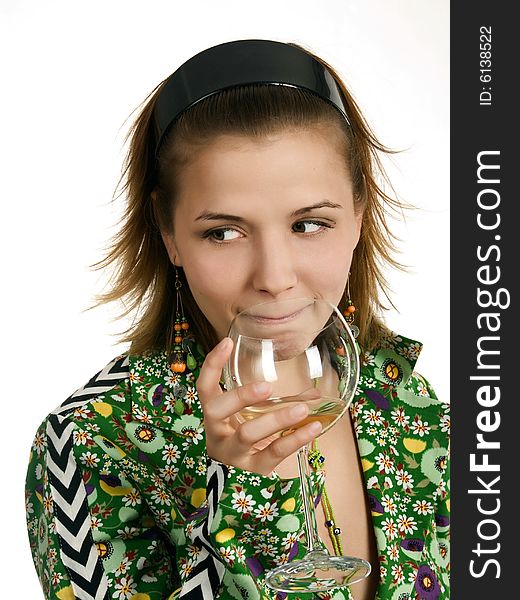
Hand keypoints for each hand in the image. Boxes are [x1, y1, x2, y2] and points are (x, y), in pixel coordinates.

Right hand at [196, 337, 321, 475]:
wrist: (237, 490)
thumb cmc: (247, 445)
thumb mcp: (253, 421)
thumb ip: (280, 405)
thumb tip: (315, 393)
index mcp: (215, 416)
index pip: (204, 386)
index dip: (213, 364)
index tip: (227, 342)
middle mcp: (218, 433)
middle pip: (217, 411)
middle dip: (240, 396)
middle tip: (266, 386)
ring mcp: (233, 454)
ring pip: (247, 434)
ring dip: (276, 419)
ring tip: (302, 409)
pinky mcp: (253, 471)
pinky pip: (274, 453)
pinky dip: (295, 439)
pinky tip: (313, 427)